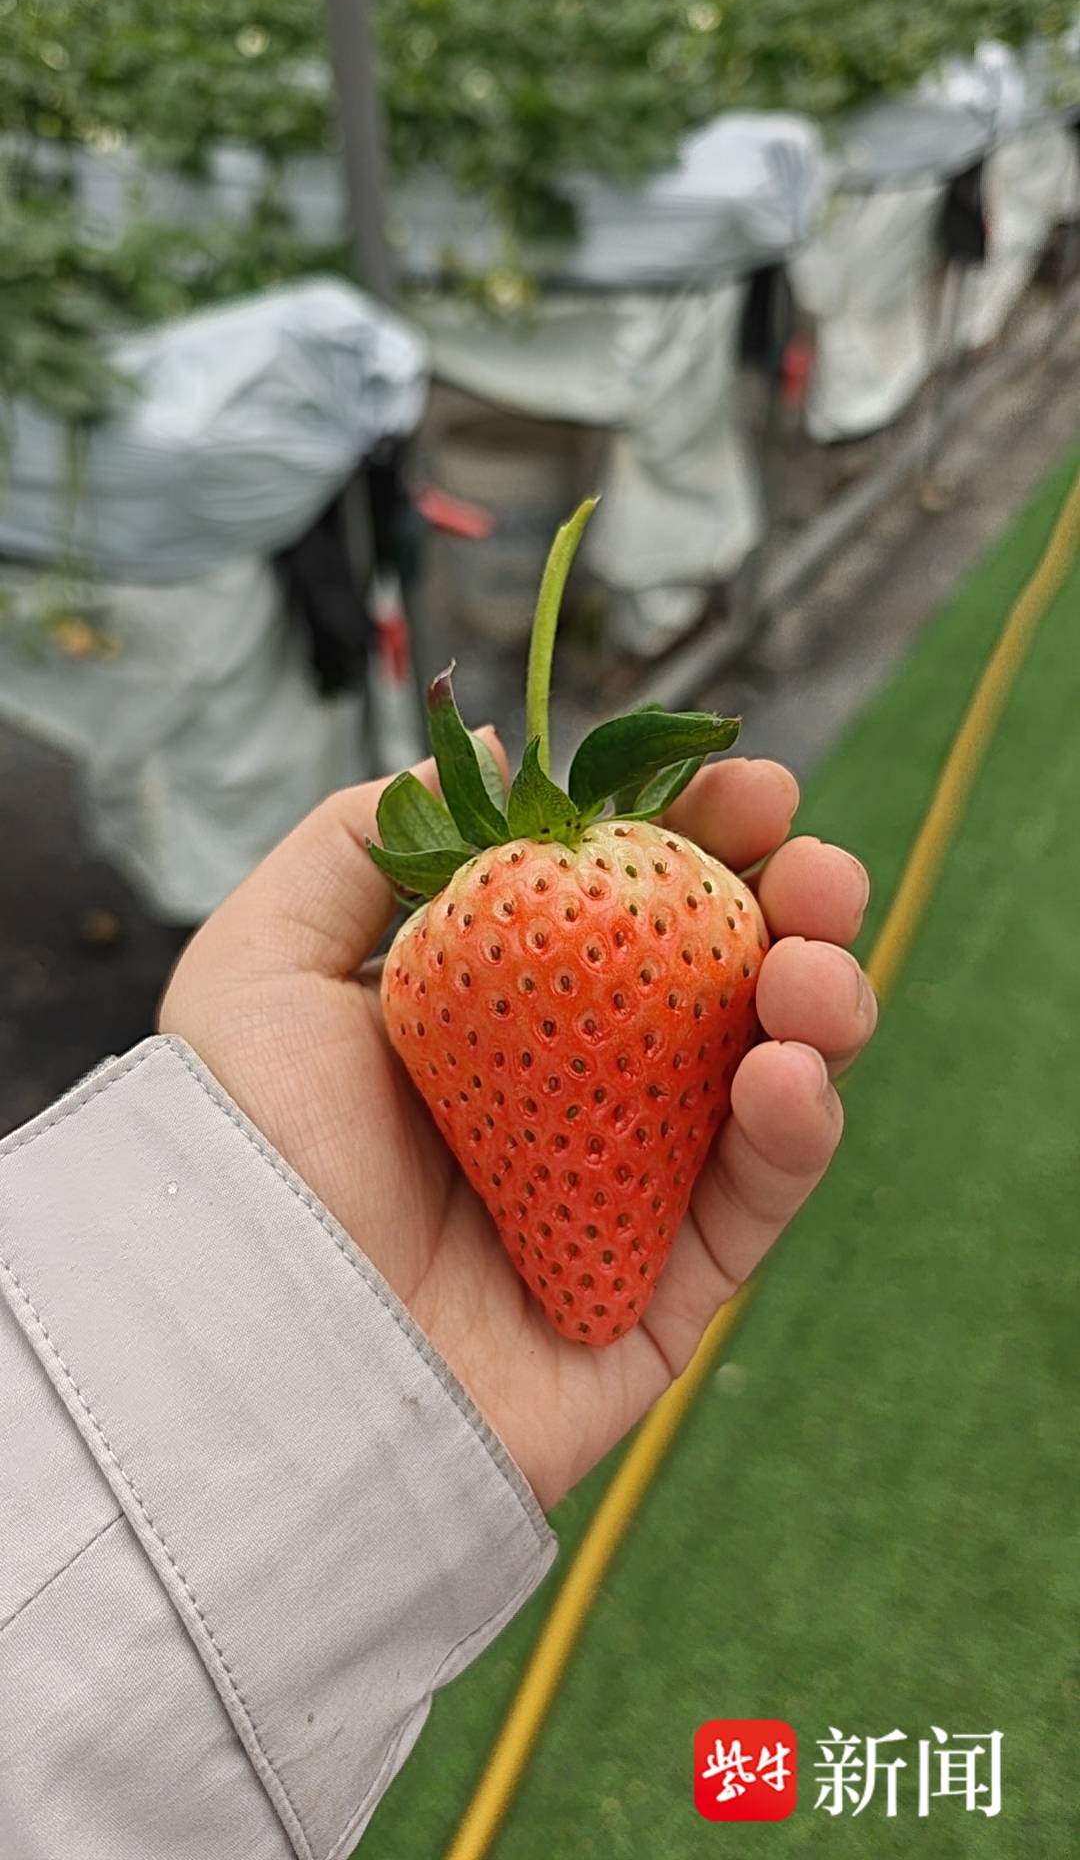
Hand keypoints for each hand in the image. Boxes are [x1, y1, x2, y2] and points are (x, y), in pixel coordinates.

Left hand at [160, 744, 874, 1509]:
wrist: (245, 1346)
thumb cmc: (241, 1154)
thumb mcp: (260, 966)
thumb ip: (360, 845)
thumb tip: (497, 749)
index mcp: (502, 1014)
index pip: (629, 906)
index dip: (699, 838)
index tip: (752, 785)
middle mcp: (577, 1094)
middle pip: (723, 984)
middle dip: (794, 910)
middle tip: (818, 869)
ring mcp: (630, 1193)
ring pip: (767, 1085)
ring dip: (822, 1008)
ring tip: (811, 969)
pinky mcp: (664, 1294)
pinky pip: (755, 1205)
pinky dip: (797, 1133)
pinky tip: (787, 1072)